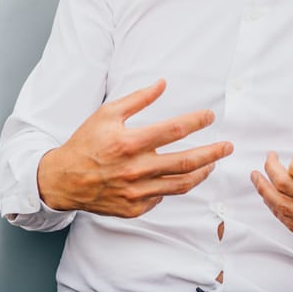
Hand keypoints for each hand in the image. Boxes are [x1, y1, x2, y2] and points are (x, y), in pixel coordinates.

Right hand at [36, 79, 232, 217]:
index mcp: (129, 143)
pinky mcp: (135, 207)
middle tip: (227, 146)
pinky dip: (173, 186)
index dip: (197, 122)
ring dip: (202, 173)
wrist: (64, 180)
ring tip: (212, 164)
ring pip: (181, 184)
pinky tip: (178, 177)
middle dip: (212, 153)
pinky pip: (163, 197)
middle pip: (186, 162)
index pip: (174, 130)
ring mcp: (136, 192)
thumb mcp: (106, 114)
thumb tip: (162, 84)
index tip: (210, 117)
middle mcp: (135, 169)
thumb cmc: (85, 144)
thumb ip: (137, 99)